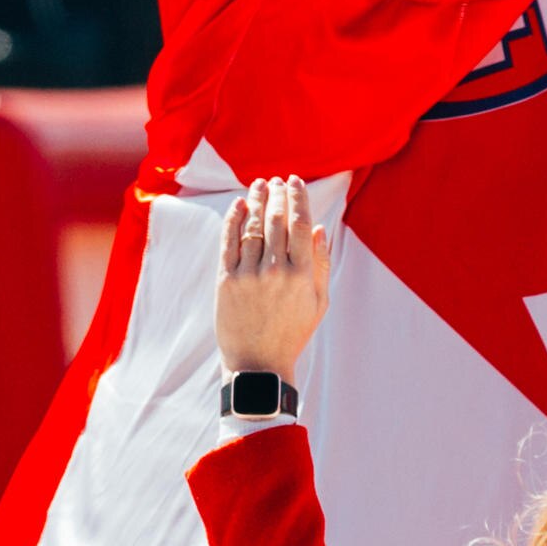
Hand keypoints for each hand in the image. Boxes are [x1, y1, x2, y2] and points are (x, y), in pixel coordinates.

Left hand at [216, 177, 330, 380]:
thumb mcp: (319, 302)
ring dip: (256, 199)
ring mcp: (249, 275)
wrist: (258, 364)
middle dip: (277, 194)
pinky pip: (229, 241)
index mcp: (302, 274)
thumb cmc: (293, 333)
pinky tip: (239, 204)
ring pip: (252, 225)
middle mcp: (276, 270)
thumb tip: (320, 228)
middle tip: (277, 181)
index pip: (301, 223)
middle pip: (276, 219)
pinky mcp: (226, 280)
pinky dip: (234, 218)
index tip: (295, 181)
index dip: (298, 197)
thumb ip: (320, 264)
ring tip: (259, 185)